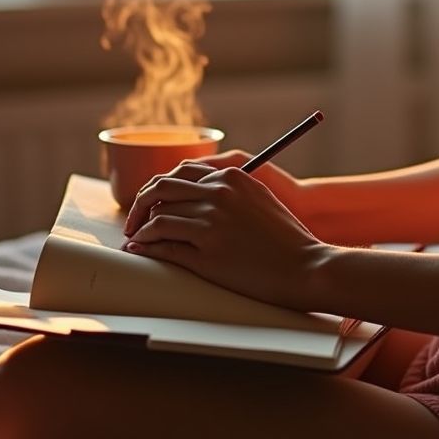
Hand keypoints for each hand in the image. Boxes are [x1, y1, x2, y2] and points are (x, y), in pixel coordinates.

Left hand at [121, 167, 329, 311]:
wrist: (304, 266)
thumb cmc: (284, 237)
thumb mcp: (258, 198)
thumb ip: (228, 188)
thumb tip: (194, 190)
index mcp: (230, 177)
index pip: (178, 172)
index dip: (158, 187)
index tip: (151, 200)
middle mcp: (218, 194)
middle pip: (160, 189)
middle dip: (140, 204)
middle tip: (134, 219)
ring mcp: (211, 223)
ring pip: (158, 218)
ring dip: (141, 229)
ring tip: (136, 238)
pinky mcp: (207, 253)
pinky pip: (164, 246)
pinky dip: (147, 247)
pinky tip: (141, 249)